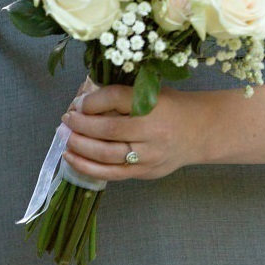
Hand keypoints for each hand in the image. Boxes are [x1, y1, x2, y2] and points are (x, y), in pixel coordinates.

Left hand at [61, 82, 209, 180]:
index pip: (116, 98)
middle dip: (81, 125)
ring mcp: (149, 155)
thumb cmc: (170, 106)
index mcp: (154, 103)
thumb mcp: (151, 91)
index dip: (92, 100)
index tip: (79, 102)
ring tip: (65, 138)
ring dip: (80, 146)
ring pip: (106, 155)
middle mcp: (153, 131)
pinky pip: (111, 173)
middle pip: (108, 130)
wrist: (199, 131)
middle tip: (66, 120)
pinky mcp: (145, 173)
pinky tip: (72, 158)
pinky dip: (87, 166)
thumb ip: (121, 95)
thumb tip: (83, 102)